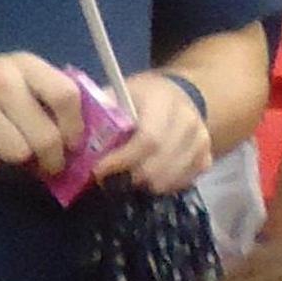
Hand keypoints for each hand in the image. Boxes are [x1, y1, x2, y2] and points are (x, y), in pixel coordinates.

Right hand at [0, 52, 83, 177]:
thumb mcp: (7, 77)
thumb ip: (42, 95)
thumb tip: (84, 131)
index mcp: (22, 64)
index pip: (67, 95)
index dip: (76, 126)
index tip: (75, 144)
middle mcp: (1, 79)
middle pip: (46, 134)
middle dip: (52, 158)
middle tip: (48, 165)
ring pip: (19, 152)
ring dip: (15, 160)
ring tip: (2, 148)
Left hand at [96, 70, 212, 194]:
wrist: (176, 94)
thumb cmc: (139, 97)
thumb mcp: (116, 95)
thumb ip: (99, 116)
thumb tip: (73, 144)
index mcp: (163, 101)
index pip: (148, 139)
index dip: (122, 160)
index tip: (98, 171)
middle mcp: (189, 119)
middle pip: (160, 164)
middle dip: (131, 178)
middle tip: (111, 181)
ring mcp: (202, 139)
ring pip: (172, 177)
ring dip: (146, 185)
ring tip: (129, 179)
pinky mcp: (207, 155)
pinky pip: (185, 181)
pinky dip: (165, 186)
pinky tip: (150, 177)